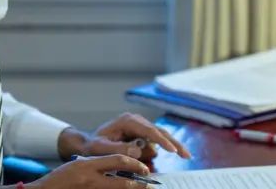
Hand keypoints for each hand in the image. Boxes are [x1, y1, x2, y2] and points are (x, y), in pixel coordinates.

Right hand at [23, 154, 152, 188]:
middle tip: (147, 183)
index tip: (143, 167)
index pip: (119, 161)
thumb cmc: (60, 178)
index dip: (135, 164)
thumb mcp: (79, 164)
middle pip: (123, 182)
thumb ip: (98, 164)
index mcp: (88, 165)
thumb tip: (121, 167)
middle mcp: (91, 180)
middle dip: (139, 184)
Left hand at [58, 112, 190, 161]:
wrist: (89, 142)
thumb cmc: (93, 145)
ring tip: (183, 154)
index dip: (161, 140)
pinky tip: (173, 151)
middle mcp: (136, 120)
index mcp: (127, 121)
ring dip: (171, 144)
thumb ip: (119, 148)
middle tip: (186, 154)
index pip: (148, 130)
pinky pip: (156, 138)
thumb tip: (138, 149)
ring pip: (160, 134)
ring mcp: (139, 125)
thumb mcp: (101, 148)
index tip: (172, 150)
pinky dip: (165, 145)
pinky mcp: (141, 131)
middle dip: (173, 142)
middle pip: (159, 131)